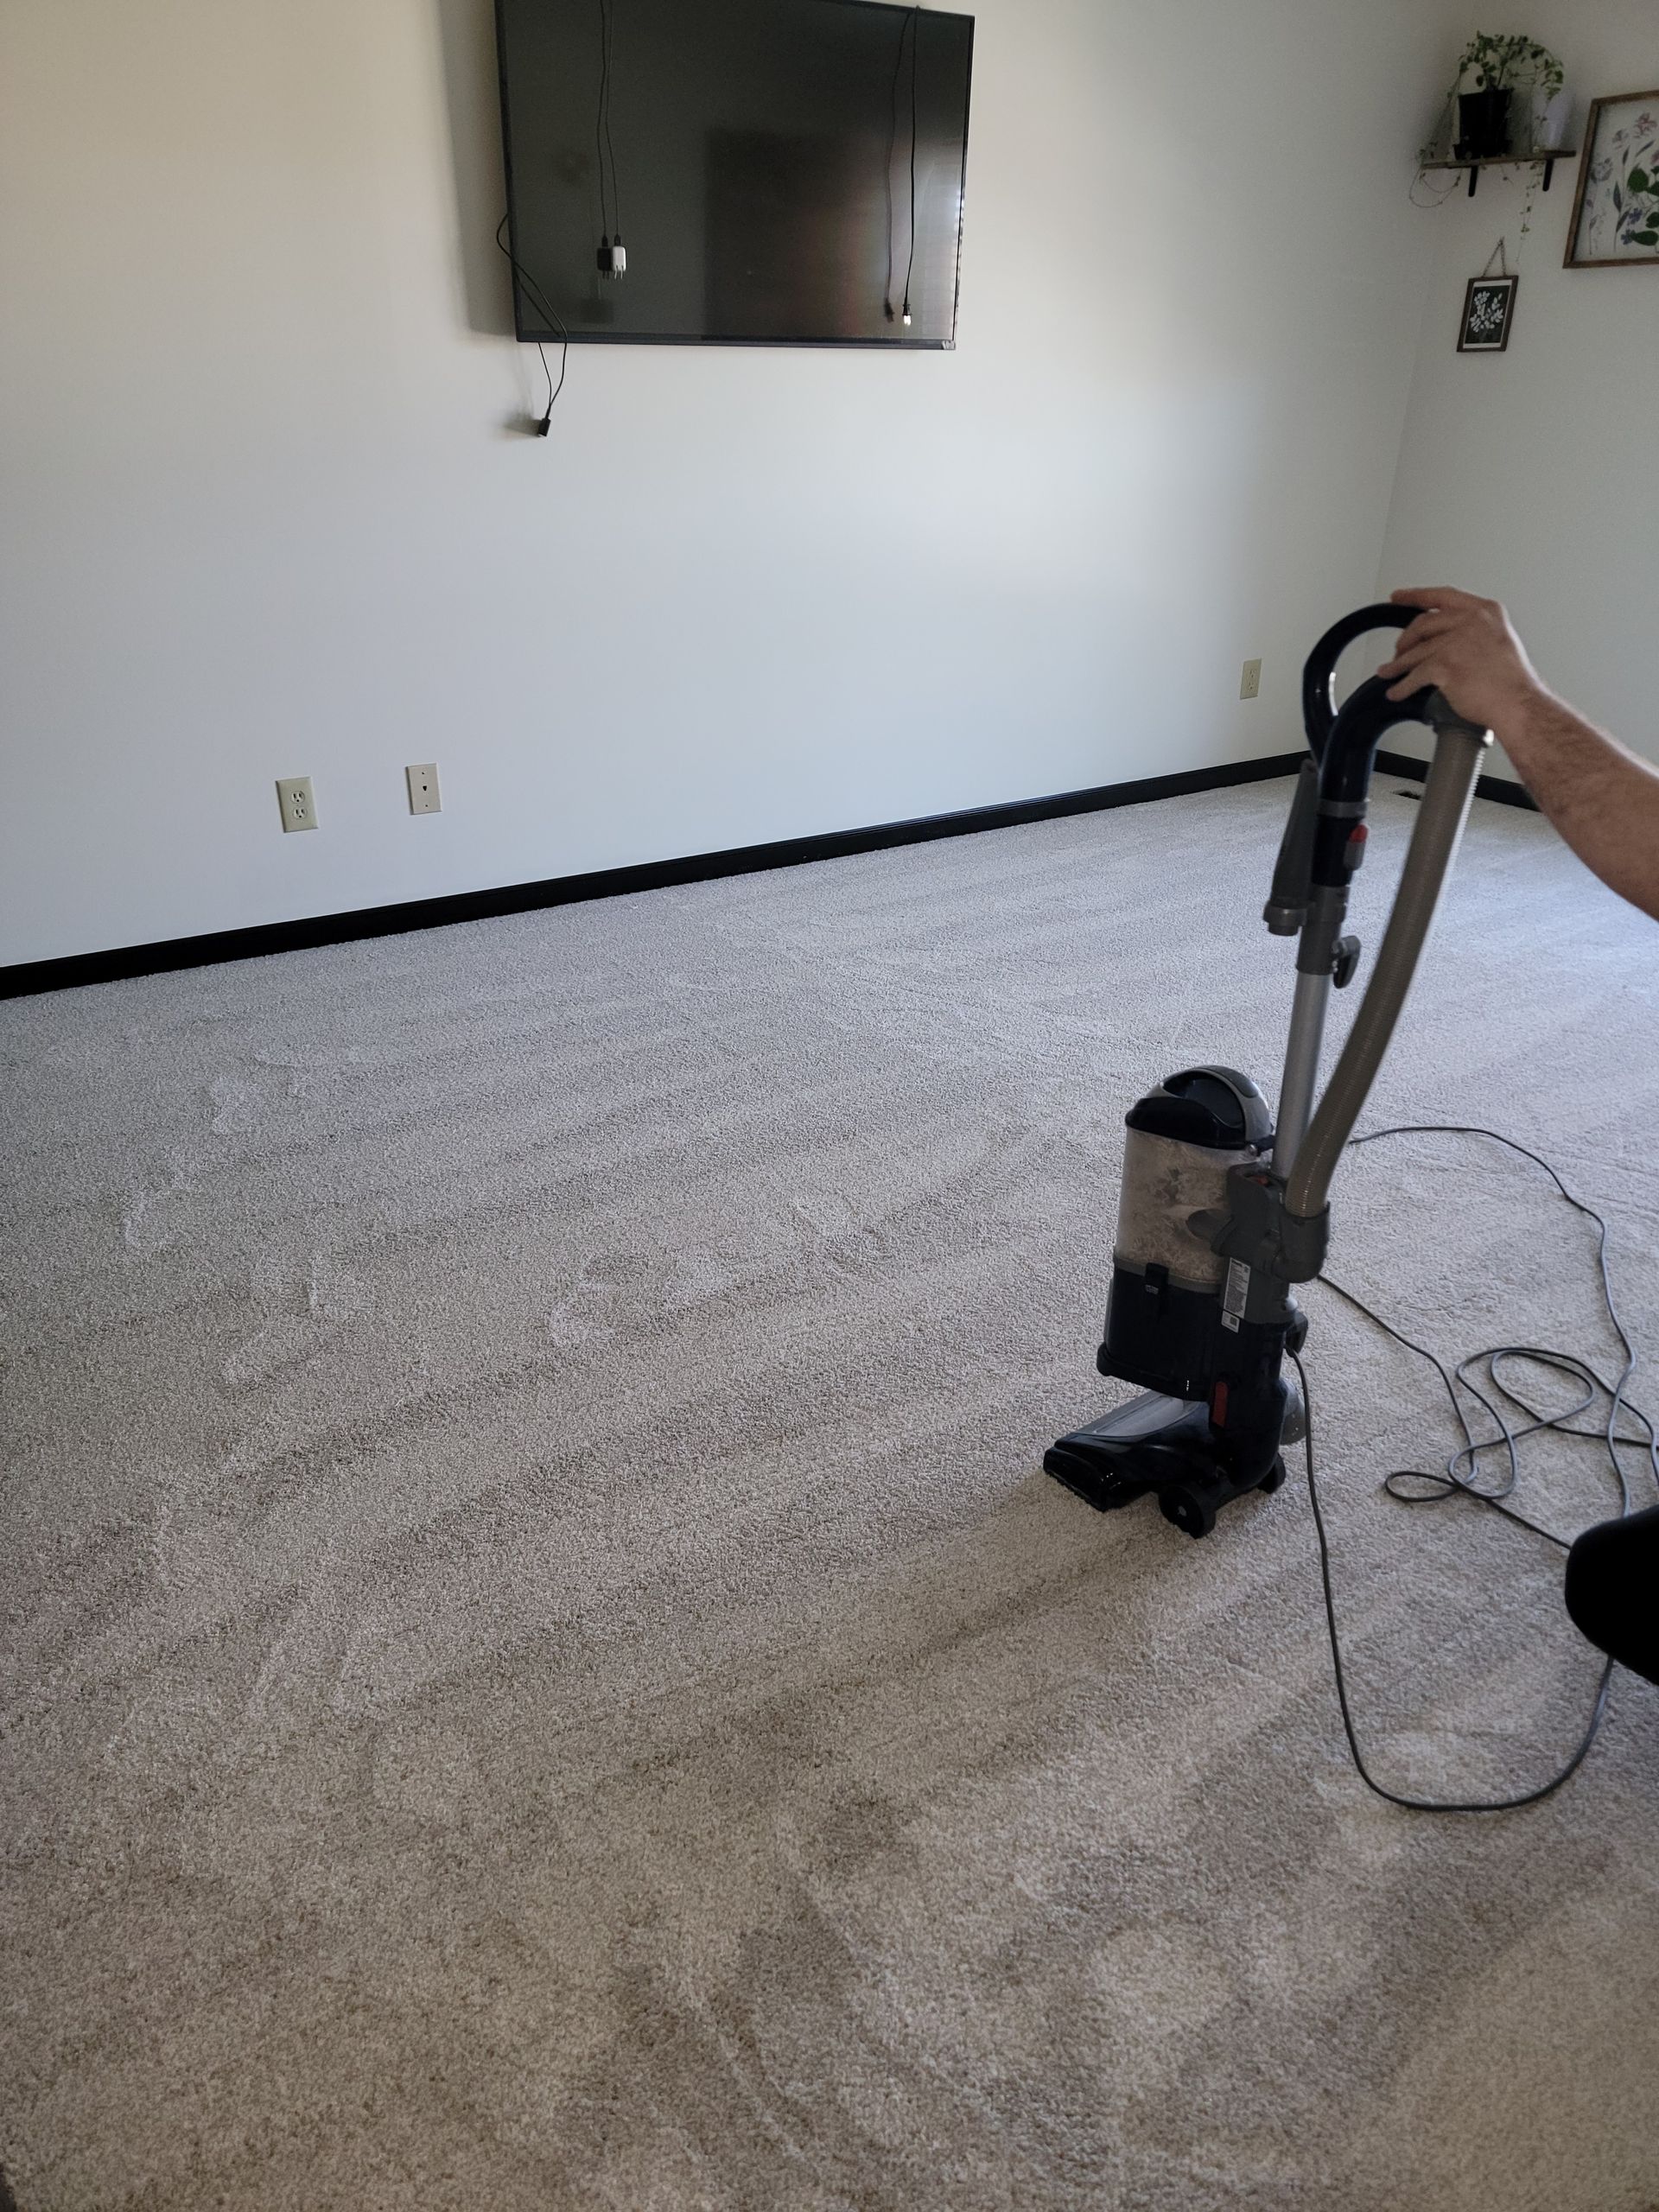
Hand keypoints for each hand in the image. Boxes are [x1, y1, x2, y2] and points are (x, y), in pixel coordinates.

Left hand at [1375, 586, 1548, 734]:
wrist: (1519, 703)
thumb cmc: (1512, 680)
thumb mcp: (1497, 640)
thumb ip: (1473, 631)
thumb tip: (1444, 638)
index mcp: (1485, 611)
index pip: (1443, 595)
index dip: (1416, 595)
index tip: (1399, 596)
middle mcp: (1471, 621)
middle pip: (1424, 623)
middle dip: (1406, 639)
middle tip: (1398, 650)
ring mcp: (1457, 642)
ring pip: (1416, 652)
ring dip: (1399, 665)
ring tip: (1389, 672)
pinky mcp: (1445, 665)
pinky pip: (1415, 676)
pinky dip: (1403, 686)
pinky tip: (1397, 691)